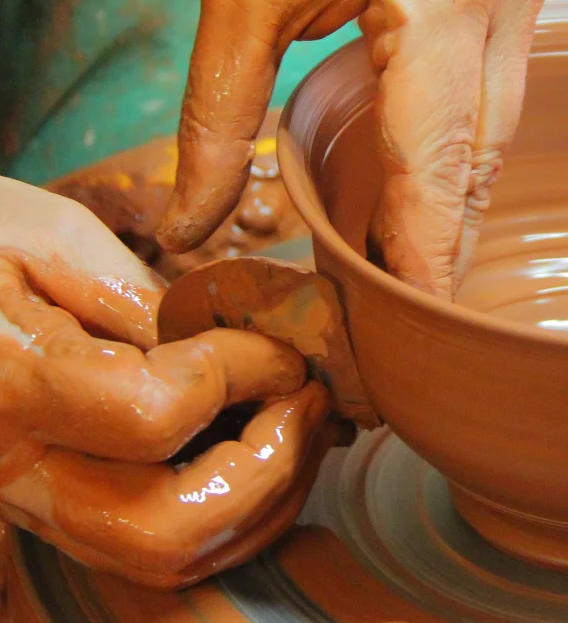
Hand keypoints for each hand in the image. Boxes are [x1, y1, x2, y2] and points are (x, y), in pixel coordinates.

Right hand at [0, 177, 332, 587]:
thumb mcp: (51, 240)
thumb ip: (137, 300)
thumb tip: (235, 349)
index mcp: (11, 383)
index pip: (155, 414)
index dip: (240, 376)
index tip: (280, 344)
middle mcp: (18, 469)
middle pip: (168, 528)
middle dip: (269, 467)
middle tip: (311, 400)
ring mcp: (36, 500)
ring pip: (168, 555)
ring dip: (265, 498)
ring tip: (304, 423)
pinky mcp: (58, 503)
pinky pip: (156, 543)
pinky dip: (232, 509)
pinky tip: (265, 448)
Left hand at [157, 0, 554, 296]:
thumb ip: (216, 116)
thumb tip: (191, 222)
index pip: (441, 168)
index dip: (424, 257)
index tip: (411, 325)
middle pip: (482, 157)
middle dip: (444, 238)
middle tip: (404, 307)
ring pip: (496, 124)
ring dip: (452, 190)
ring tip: (406, 252)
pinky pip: (494, 78)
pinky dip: (457, 134)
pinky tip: (421, 165)